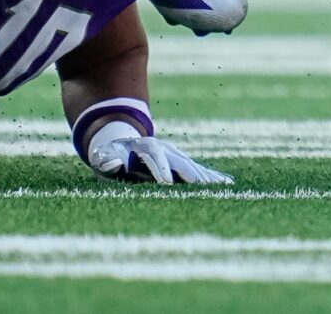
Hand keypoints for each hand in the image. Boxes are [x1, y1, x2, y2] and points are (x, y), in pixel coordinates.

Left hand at [83, 119, 231, 185]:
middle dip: (188, 173)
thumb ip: (106, 160)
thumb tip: (113, 162)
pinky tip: (227, 184)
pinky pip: (199, 171)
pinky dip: (213, 177)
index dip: (159, 167)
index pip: (153, 155)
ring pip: (192, 166)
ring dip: (204, 177)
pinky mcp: (182, 164)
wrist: (122, 142)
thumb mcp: (102, 156)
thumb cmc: (109, 156)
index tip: (165, 182)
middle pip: (179, 161)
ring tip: (219, 187)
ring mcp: (175, 156)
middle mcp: (164, 150)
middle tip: (200, 187)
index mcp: (144, 147)